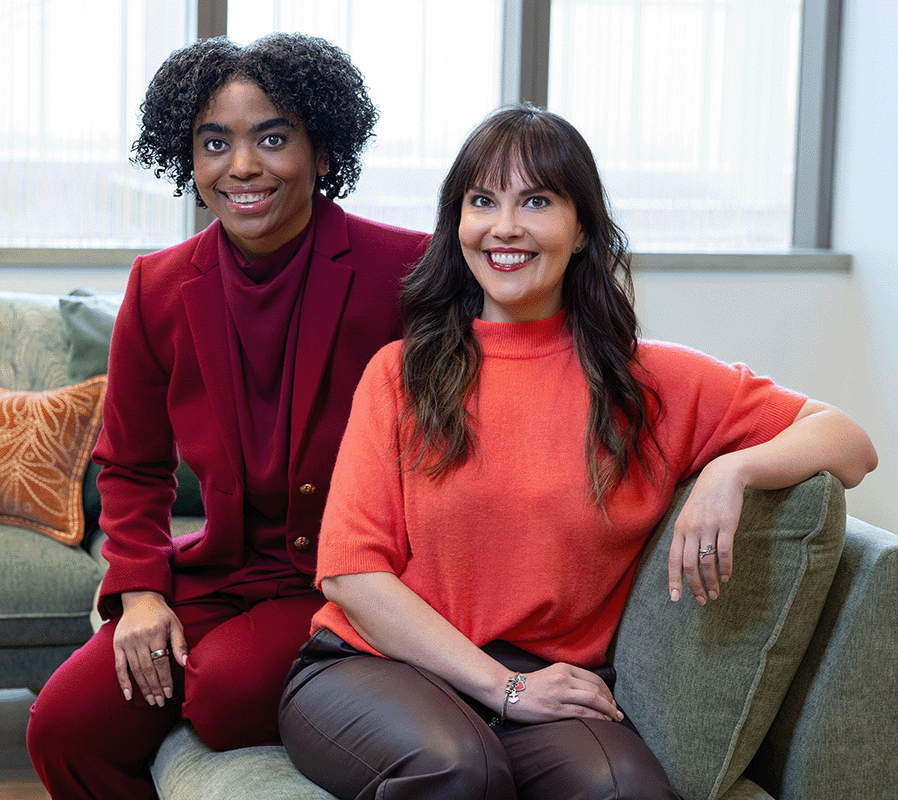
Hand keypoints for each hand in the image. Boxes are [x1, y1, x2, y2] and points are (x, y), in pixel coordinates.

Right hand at [113, 591, 187, 706]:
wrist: (140, 599)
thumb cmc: (161, 614)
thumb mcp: (175, 624)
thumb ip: (179, 644)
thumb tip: (185, 663)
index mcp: (155, 633)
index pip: (161, 662)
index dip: (165, 680)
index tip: (169, 693)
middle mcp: (139, 639)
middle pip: (148, 669)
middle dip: (155, 688)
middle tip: (160, 702)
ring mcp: (126, 643)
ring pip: (135, 670)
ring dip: (143, 688)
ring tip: (151, 700)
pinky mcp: (117, 645)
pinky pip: (119, 667)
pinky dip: (123, 681)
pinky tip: (129, 694)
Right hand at [502, 663, 623, 723]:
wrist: (507, 692)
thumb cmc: (530, 687)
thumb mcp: (552, 675)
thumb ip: (569, 679)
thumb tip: (591, 691)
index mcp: (564, 668)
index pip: (594, 679)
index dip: (608, 691)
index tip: (612, 701)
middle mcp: (563, 678)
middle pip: (597, 689)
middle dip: (611, 703)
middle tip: (617, 713)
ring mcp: (559, 694)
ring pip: (593, 700)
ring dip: (608, 711)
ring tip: (614, 719)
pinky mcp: (555, 710)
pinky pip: (583, 713)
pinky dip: (597, 718)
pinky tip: (603, 723)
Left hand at [668, 454, 745, 604]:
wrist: (722, 477)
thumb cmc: (704, 500)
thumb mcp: (688, 517)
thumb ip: (684, 537)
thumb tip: (682, 562)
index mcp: (679, 529)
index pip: (673, 559)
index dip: (674, 580)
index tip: (675, 597)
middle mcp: (691, 529)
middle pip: (689, 565)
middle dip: (694, 587)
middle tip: (702, 600)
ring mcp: (708, 527)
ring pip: (706, 562)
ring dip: (711, 582)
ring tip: (715, 593)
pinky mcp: (726, 525)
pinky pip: (724, 552)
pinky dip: (725, 568)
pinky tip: (726, 577)